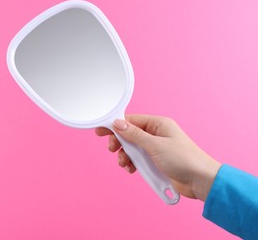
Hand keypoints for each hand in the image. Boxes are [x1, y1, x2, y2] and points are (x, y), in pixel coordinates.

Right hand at [95, 115, 220, 200]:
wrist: (201, 180)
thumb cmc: (184, 159)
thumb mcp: (155, 145)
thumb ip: (134, 135)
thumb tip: (118, 124)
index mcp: (158, 124)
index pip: (131, 120)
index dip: (115, 125)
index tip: (101, 130)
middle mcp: (157, 134)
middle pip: (129, 135)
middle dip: (119, 143)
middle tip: (113, 149)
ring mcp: (156, 148)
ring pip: (132, 149)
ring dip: (125, 156)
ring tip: (125, 164)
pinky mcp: (157, 161)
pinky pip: (138, 160)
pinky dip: (132, 164)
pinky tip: (132, 169)